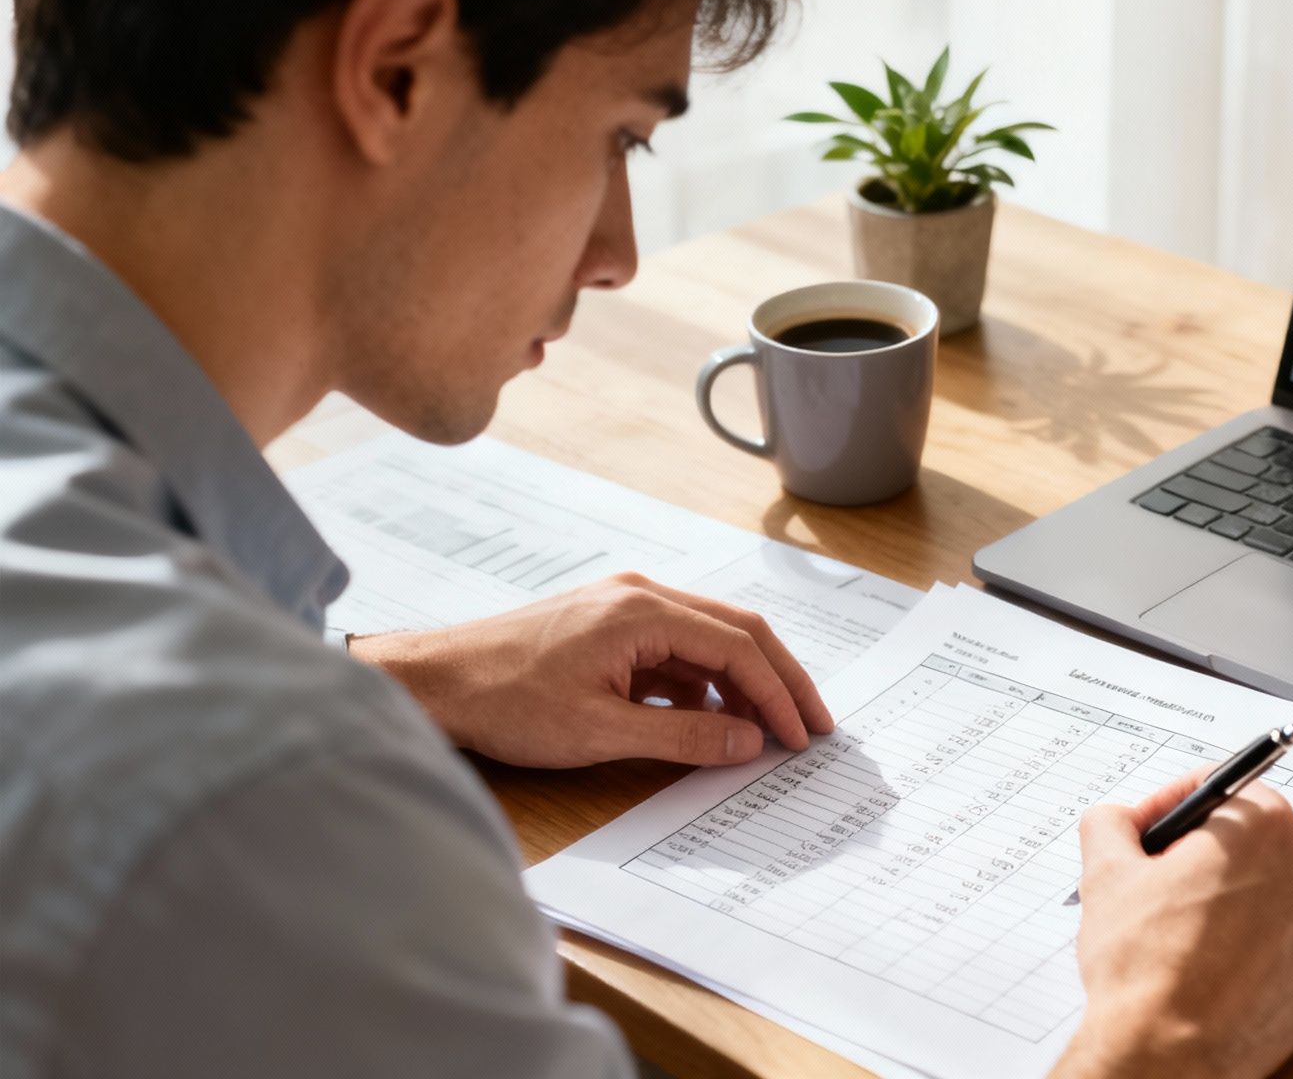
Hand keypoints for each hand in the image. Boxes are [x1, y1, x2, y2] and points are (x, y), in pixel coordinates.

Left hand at [350, 573, 831, 767]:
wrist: (434, 683)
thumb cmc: (505, 701)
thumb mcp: (601, 730)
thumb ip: (684, 735)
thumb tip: (749, 742)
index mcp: (644, 611)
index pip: (740, 648)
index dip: (778, 695)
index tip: (801, 737)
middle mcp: (641, 595)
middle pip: (738, 631)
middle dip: (780, 680)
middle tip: (813, 726)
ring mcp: (624, 605)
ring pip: (710, 638)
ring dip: (743, 682)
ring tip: (766, 730)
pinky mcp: (608, 625)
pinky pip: (677, 647)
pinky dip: (705, 681)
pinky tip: (709, 717)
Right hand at [1052, 770, 1292, 1078]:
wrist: (1169, 1057)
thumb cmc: (1145, 967)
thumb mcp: (1106, 873)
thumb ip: (1113, 823)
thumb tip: (1119, 819)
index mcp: (1263, 827)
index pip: (1223, 788)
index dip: (1175, 804)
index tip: (1151, 830)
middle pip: (1252, 842)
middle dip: (1207, 856)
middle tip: (1161, 884)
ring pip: (1273, 893)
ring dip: (1234, 902)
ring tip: (1185, 933)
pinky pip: (1289, 942)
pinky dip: (1257, 946)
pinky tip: (1215, 966)